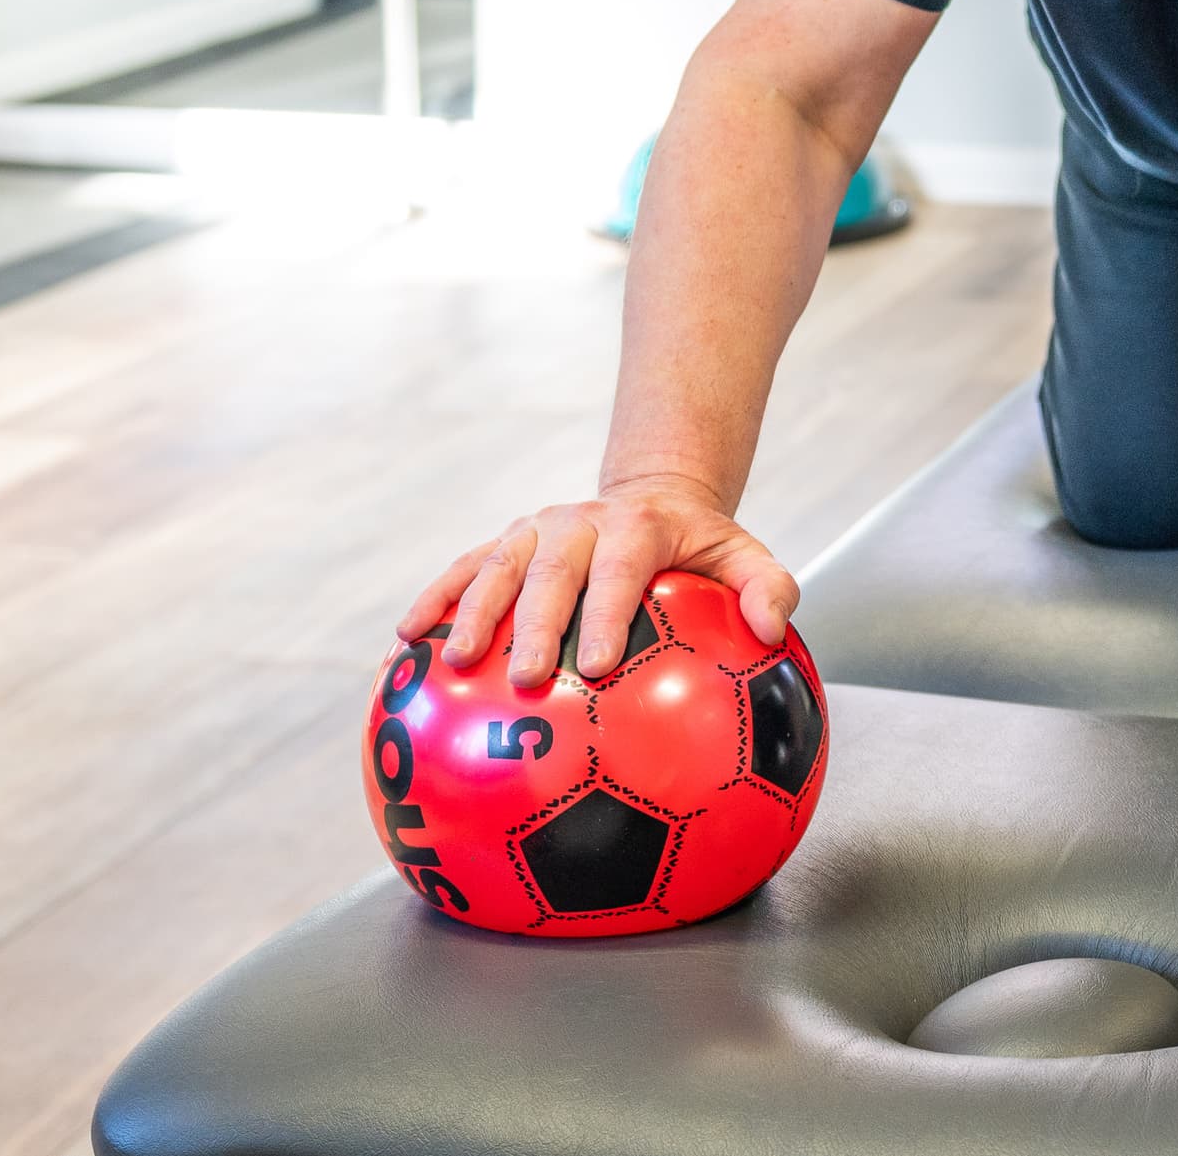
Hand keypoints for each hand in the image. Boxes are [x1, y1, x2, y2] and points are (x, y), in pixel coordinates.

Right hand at [400, 475, 796, 690]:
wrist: (651, 498)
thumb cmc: (699, 549)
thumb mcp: (744, 555)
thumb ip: (768, 587)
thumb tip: (774, 630)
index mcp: (636, 528)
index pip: (619, 570)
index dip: (607, 613)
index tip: (600, 664)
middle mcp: (578, 523)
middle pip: (552, 573)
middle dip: (536, 625)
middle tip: (528, 679)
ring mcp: (534, 531)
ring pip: (495, 568)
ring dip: (470, 612)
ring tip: (451, 662)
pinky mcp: (503, 543)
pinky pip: (460, 571)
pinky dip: (431, 601)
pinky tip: (403, 645)